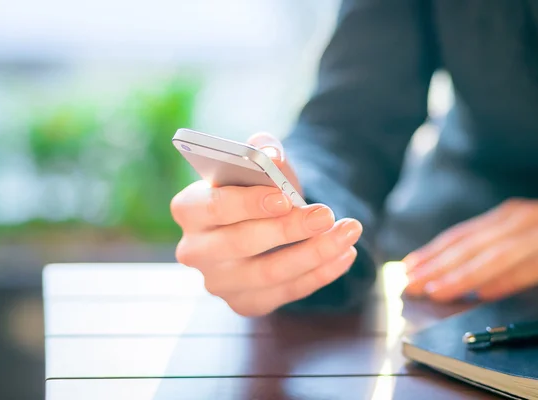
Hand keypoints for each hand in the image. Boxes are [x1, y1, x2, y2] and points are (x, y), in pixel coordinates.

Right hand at [171, 132, 361, 315]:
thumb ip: (262, 151)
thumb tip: (271, 156)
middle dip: (288, 229)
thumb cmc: (256, 188)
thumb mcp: (257, 164)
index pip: (212, 207)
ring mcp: (219, 282)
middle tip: (326, 214)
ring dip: (314, 253)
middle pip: (241, 243)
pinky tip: (345, 253)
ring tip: (348, 231)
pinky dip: (320, 274)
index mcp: (189, 209)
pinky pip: (286, 293)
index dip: (248, 203)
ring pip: (268, 274)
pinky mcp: (245, 303)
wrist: (260, 220)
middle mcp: (195, 250)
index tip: (285, 197)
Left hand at [403, 198, 537, 301]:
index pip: (460, 236)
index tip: (407, 268)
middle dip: (436, 266)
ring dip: (463, 275)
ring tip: (437, 291)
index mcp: (507, 216)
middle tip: (408, 284)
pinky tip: (486, 294)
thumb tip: (474, 285)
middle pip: (470, 246)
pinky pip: (535, 266)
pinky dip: (509, 280)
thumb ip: (500, 253)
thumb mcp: (528, 235)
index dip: (432, 252)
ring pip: (495, 256)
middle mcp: (520, 219)